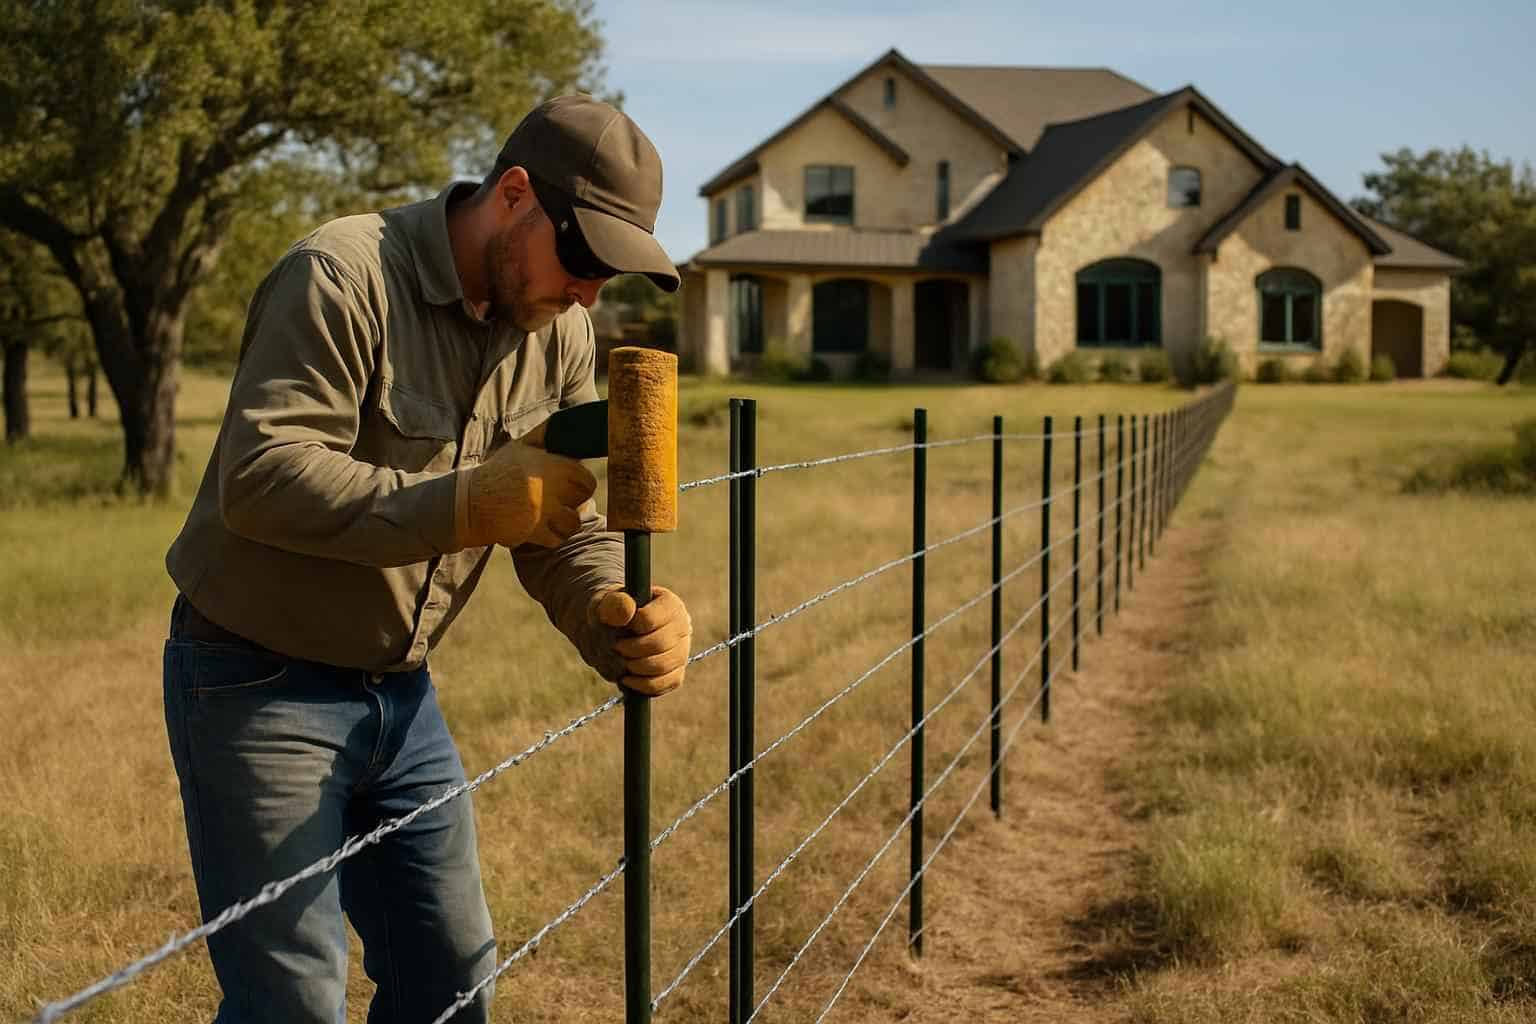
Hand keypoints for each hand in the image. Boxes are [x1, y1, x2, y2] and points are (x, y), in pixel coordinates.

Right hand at [457, 425, 596, 548]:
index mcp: (548, 465)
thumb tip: (560, 421)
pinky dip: (551, 537)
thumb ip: (542, 435)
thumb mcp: (518, 448)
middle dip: (575, 502)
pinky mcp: (531, 531)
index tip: (572, 487)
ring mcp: (540, 511)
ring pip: (573, 523)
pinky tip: (542, 529)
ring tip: (554, 518)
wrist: (469, 502)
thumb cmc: (497, 472)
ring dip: (566, 522)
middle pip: (583, 501)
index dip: (581, 485)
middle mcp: (546, 488)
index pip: (586, 480)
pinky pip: (556, 539)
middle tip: (562, 502)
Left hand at [590, 585, 691, 695]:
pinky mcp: (678, 670)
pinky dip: (645, 685)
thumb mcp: (605, 604)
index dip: (629, 628)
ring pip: (665, 666)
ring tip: (623, 662)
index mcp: (668, 603)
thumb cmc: (610, 615)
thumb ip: (613, 604)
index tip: (617, 628)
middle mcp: (682, 625)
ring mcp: (683, 649)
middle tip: (616, 648)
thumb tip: (627, 608)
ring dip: (637, 668)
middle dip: (631, 651)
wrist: (611, 635)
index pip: (649, 619)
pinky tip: (627, 679)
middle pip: (660, 644)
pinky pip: (669, 682)